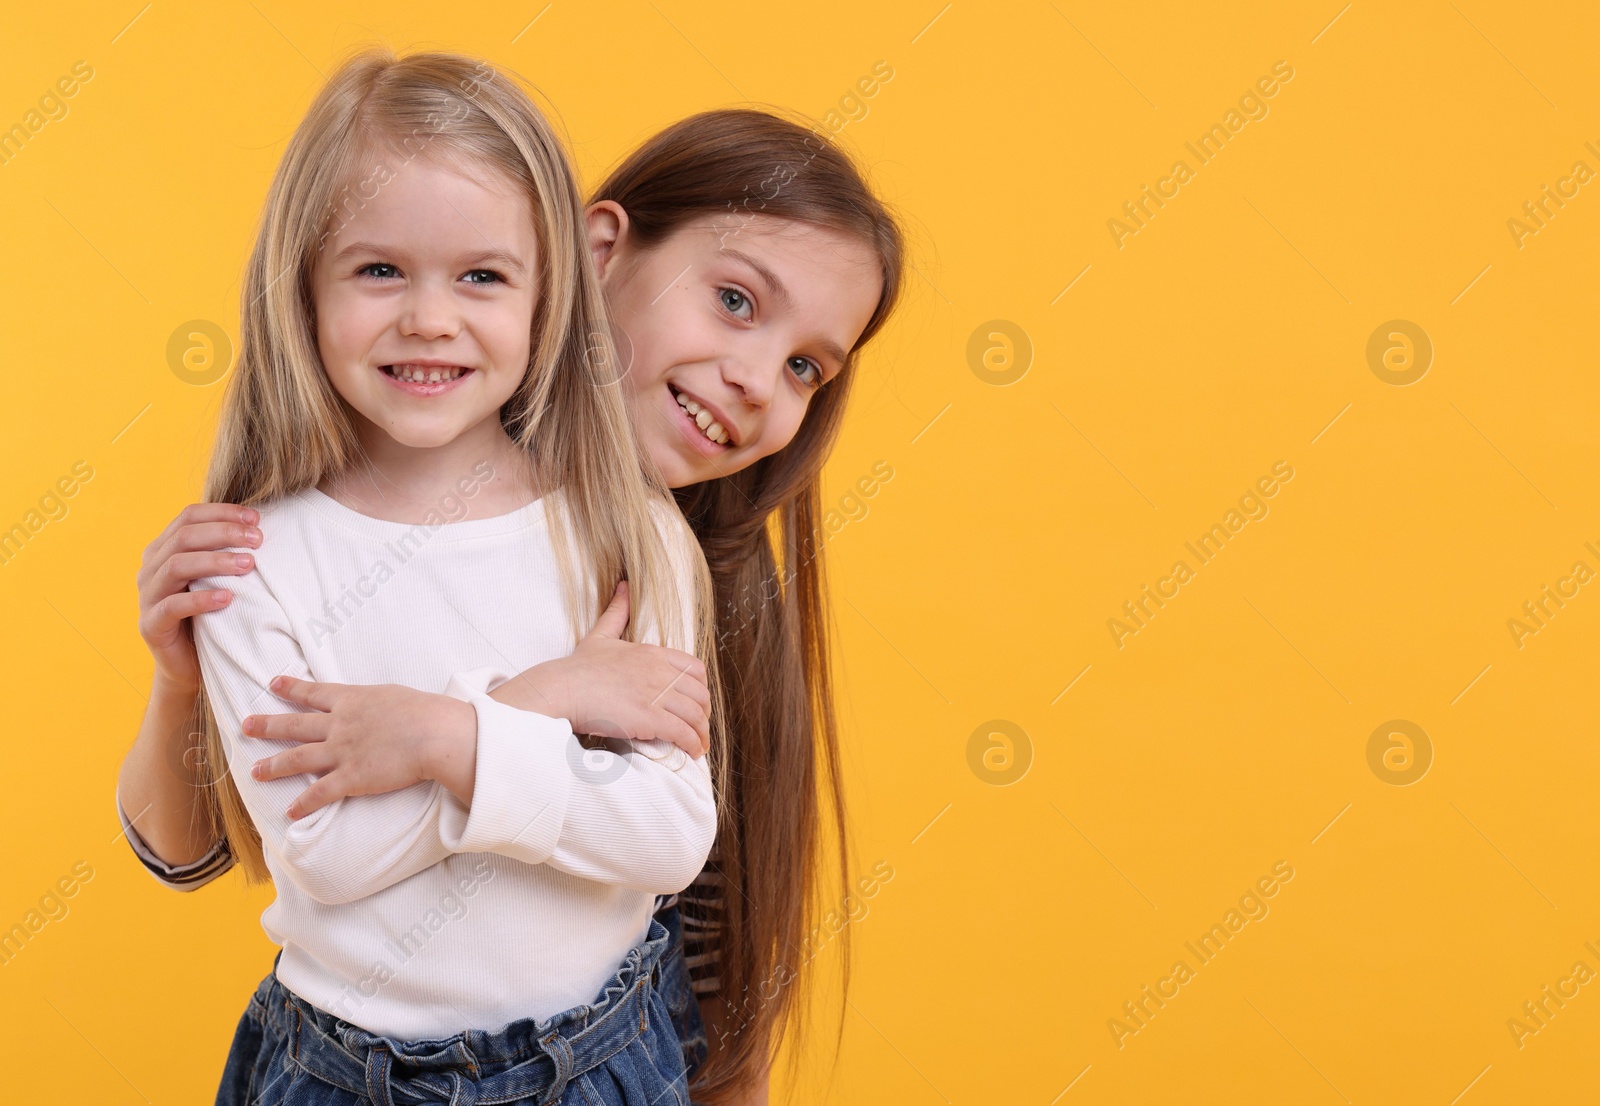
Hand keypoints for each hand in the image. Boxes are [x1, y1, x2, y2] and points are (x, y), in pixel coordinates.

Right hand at [138, 502, 261, 691]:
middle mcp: (149, 568)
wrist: (190, 664)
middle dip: (224, 533)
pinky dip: (201, 599)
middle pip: (183, 537)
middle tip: (257, 540)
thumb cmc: (210, 615)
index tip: (256, 518)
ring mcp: (147, 597)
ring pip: (176, 566)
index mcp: (163, 550)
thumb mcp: (217, 579)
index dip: (222, 513)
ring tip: (248, 564)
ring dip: (215, 562)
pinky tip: (228, 598)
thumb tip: (260, 527)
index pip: (188, 517)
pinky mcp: (151, 625)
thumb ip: (225, 553)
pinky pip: (172, 607)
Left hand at [243, 675, 476, 818]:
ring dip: (274, 766)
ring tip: (255, 771)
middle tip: (246, 725)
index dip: (292, 687)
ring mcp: (342, 751)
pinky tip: (290, 811)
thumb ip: (380, 703)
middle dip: (268, 725)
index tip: (273, 683)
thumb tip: (380, 706)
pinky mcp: (351, 778)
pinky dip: (304, 803)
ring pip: (298, 758)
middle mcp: (340, 724)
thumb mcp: (397, 696)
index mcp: (353, 700)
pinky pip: (321, 793)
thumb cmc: (427, 712)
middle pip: (296, 724)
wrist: (435, 734)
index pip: (315, 692)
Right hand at [493, 581, 710, 756]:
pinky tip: (692, 753)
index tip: (696, 702)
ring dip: (702, 733)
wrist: (561, 689)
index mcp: (653, 653)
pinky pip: (683, 732)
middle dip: (704, 712)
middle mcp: (660, 672)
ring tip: (699, 745)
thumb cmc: (578, 667)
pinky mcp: (650, 718)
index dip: (700, 688)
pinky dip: (693, 744)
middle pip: (699, 694)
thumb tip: (624, 584)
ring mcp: (656, 695)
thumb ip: (617, 611)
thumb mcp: (601, 634)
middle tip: (699, 727)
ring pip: (695, 715)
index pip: (695, 669)